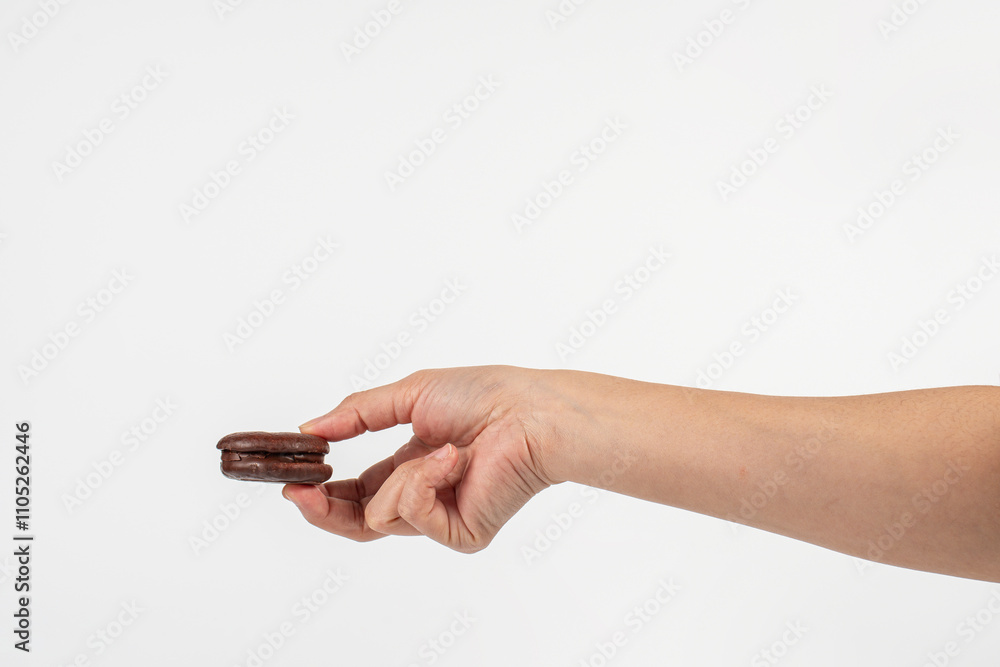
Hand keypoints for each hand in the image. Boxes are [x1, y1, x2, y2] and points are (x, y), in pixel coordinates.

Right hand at [283, 366, 567, 552]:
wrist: (529, 413)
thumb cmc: (484, 396)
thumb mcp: (408, 396)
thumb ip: (356, 414)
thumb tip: (310, 429)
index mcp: (413, 467)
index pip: (359, 493)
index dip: (324, 492)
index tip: (294, 483)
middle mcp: (427, 497)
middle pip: (360, 522)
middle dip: (325, 509)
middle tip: (299, 493)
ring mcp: (444, 519)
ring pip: (380, 517)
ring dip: (401, 477)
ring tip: (442, 450)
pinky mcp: (462, 535)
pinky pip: (413, 515)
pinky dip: (426, 482)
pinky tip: (454, 461)